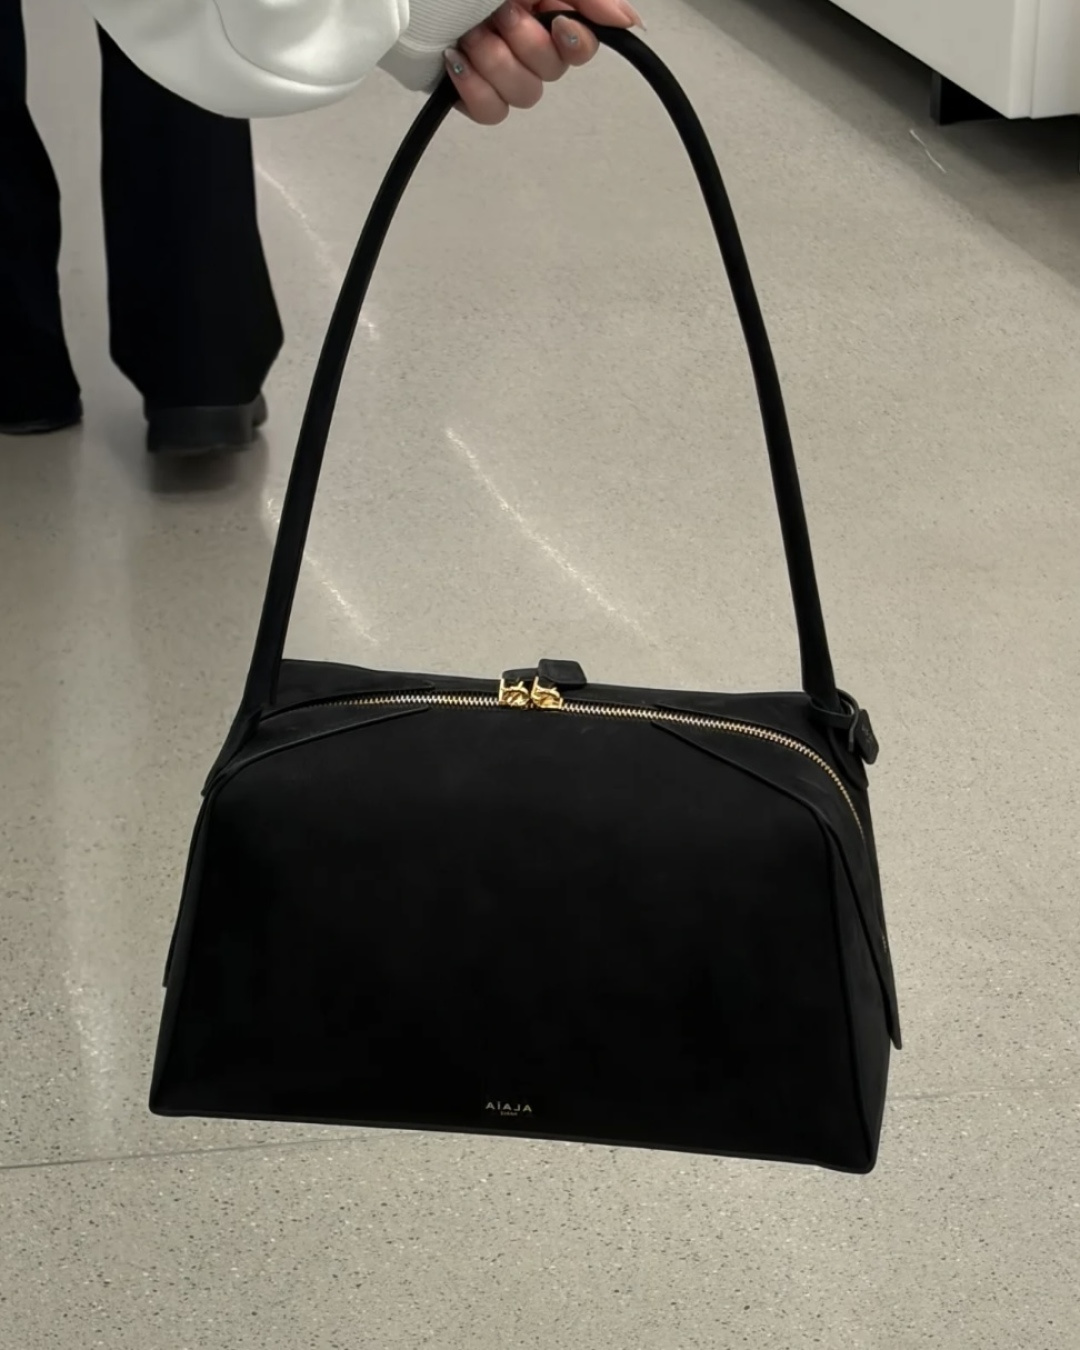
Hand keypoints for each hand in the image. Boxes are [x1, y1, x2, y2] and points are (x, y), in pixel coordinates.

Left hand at [444, 0, 643, 125]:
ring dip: (496, 62)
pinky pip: (492, 114)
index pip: (584, 45)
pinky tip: (456, 59)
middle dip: (524, 42)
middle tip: (499, 14)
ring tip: (470, 33)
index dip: (576, 42)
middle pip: (553, 72)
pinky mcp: (470, 93)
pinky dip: (475, 88)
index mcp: (546, 12)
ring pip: (525, 95)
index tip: (558, 22)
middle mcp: (527, 43)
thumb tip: (630, 20)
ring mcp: (499, 71)